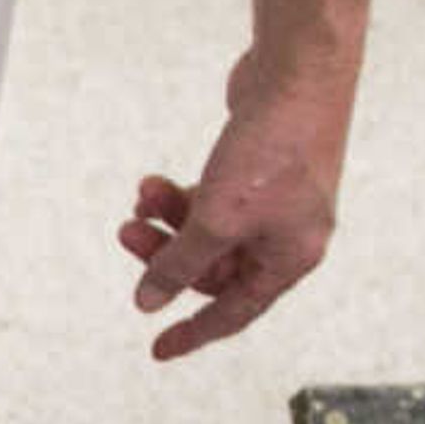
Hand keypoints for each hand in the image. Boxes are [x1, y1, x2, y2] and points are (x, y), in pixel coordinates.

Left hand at [120, 49, 354, 359]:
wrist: (298, 73)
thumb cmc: (270, 151)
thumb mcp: (217, 218)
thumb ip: (180, 263)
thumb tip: (147, 302)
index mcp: (290, 259)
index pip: (235, 312)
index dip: (194, 332)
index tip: (156, 350)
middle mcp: (287, 235)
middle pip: (213, 268)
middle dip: (166, 254)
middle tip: (126, 233)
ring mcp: (275, 201)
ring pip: (207, 231)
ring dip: (167, 219)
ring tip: (139, 197)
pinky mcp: (260, 170)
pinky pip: (211, 200)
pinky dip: (180, 196)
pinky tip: (151, 183)